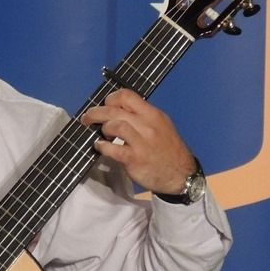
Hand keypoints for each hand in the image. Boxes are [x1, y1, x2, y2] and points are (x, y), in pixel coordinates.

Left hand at [80, 89, 195, 193]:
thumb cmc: (167, 149)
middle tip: (88, 117)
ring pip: (116, 125)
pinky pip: (113, 149)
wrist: (181, 175)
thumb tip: (118, 110)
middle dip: (96, 112)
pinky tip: (100, 146)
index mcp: (153, 114)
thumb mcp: (161, 125)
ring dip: (103, 128)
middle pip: (115, 110)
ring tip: (102, 134)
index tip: (105, 105)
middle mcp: (147, 125)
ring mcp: (142, 142)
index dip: (111, 98)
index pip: (127, 95)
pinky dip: (103, 146)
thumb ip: (142, 117)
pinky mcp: (135, 159)